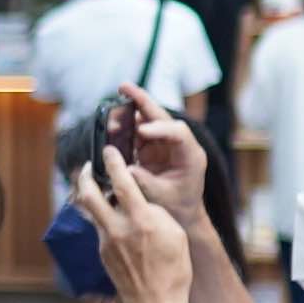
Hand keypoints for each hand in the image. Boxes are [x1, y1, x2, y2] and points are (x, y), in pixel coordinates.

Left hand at [72, 158, 186, 302]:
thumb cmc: (174, 269)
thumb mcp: (175, 235)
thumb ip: (156, 213)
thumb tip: (140, 202)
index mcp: (142, 221)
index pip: (123, 183)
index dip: (114, 163)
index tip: (110, 150)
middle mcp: (119, 228)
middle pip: (90, 194)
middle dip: (86, 175)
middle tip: (90, 165)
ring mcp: (106, 241)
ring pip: (90, 209)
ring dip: (90, 193)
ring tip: (95, 184)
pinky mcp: (102, 252)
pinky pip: (98, 226)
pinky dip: (101, 215)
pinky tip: (110, 214)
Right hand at [104, 101, 213, 226]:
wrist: (182, 216)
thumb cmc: (177, 207)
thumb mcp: (160, 196)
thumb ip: (143, 180)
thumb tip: (123, 166)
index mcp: (191, 155)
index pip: (178, 133)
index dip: (160, 129)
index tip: (141, 131)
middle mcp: (179, 144)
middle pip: (162, 117)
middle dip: (143, 101)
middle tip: (124, 87)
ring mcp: (165, 144)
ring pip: (148, 120)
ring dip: (131, 111)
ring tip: (116, 99)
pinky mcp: (152, 148)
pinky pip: (137, 132)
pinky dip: (125, 126)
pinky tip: (112, 121)